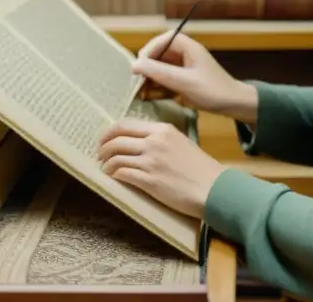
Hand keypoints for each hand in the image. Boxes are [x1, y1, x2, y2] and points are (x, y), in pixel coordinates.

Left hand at [97, 118, 224, 219]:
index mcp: (163, 130)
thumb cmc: (200, 168)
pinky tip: (114, 178)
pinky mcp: (149, 181)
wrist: (213, 187)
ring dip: (106, 163)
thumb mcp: (181, 142)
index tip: (104, 140)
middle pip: (117, 139)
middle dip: (103, 147)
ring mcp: (151, 161)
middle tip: (100, 155)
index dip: (110, 132)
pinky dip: (114, 175)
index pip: (127, 124)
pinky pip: (122, 174)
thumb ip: (161, 139)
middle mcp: (154, 142)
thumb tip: (140, 142)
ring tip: (105, 169)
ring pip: (116, 157)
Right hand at [133, 31, 257, 122]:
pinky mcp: (185, 79)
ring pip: (161, 67)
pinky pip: (166, 78)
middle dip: (147, 66)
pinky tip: (150, 96)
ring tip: (141, 91)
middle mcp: (186, 54)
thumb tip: (134, 65)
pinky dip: (158, 86)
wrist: (234, 105)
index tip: (139, 65)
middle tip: (137, 81)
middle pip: (160, 53)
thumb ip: (159, 73)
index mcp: (188, 48)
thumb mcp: (183, 82)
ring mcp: (185, 67)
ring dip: (151, 78)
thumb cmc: (212, 91)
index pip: (163, 40)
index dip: (149, 50)